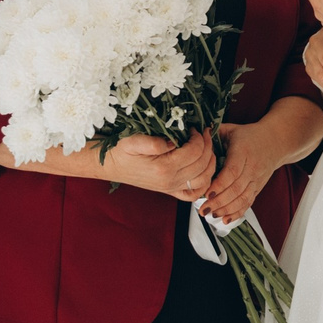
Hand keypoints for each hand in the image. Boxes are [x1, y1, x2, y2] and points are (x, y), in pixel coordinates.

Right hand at [102, 132, 216, 202]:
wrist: (112, 166)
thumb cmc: (122, 151)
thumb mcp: (133, 141)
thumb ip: (152, 142)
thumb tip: (172, 142)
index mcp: (163, 167)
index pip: (194, 151)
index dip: (199, 137)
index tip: (194, 128)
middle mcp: (170, 180)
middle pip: (203, 163)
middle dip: (207, 145)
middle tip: (203, 133)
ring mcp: (172, 188)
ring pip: (204, 179)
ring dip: (210, 162)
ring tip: (206, 148)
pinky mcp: (171, 191)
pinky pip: (194, 194)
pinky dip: (205, 183)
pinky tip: (203, 170)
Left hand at [203, 120, 287, 225]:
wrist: (275, 141)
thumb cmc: (249, 135)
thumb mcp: (232, 129)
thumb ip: (214, 132)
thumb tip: (194, 134)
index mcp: (243, 151)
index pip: (232, 172)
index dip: (220, 185)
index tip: (207, 193)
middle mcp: (252, 167)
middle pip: (236, 189)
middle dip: (219, 202)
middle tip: (203, 210)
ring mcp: (256, 179)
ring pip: (243, 198)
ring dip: (227, 209)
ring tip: (212, 214)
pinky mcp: (258, 187)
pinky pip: (249, 202)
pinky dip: (237, 213)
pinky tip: (225, 219)